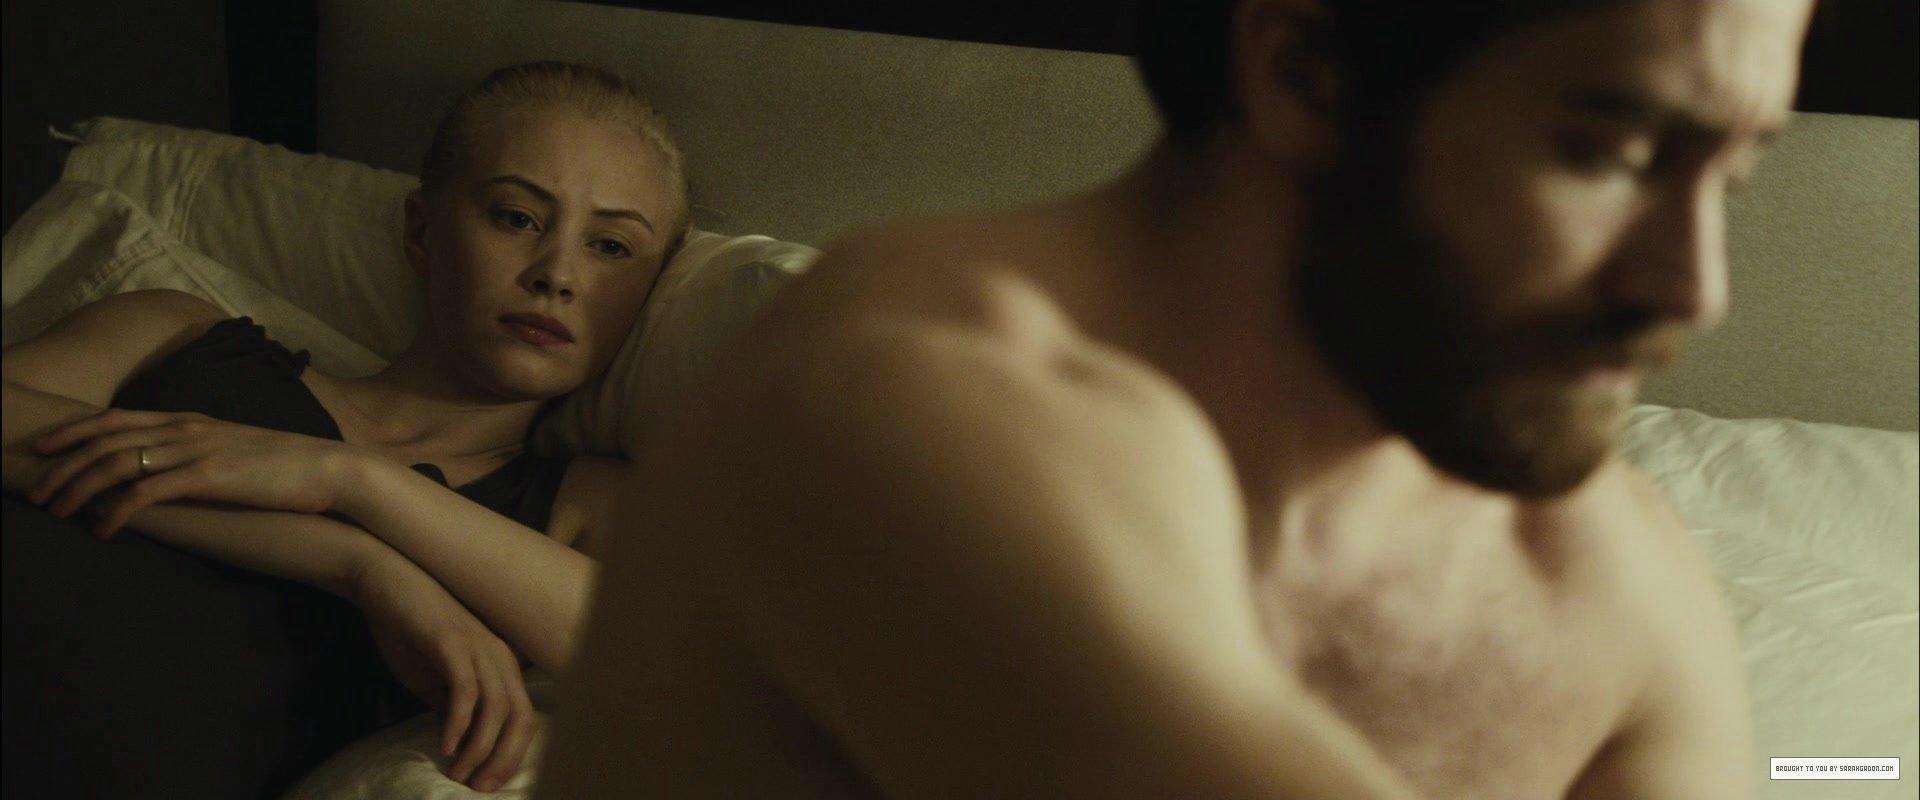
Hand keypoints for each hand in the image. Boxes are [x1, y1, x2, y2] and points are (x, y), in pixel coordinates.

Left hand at [26, 408, 356, 536]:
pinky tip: (101, 531)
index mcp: (191, 419)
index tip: (43, 450)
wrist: (334, 471)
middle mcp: (186, 428)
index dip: (73, 432)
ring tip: (55, 513)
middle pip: (105, 438)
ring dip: (78, 488)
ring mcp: (196, 450)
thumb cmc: (292, 469)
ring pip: (116, 463)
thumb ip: (204, 454)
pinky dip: (116, 511)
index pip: (116, 418)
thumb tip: (180, 471)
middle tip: (33, 491)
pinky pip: (147, 492)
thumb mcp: (239, 452)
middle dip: (62, 464)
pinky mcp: (208, 477)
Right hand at [356, 554, 537, 792]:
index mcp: (502, 666)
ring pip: (498, 709)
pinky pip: (466, 690)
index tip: (488, 785)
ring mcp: (479, 647)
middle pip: (521, 718)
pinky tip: (445, 746)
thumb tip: (460, 748)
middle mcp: (500, 657)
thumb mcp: (435, 681)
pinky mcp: (452, 642)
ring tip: (459, 775)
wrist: (386, 583)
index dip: (511, 756)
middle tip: (479, 789)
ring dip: (479, 749)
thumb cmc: (411, 632)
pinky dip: (459, 724)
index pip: (524, 719)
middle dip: (503, 759)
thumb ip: (452, 710)